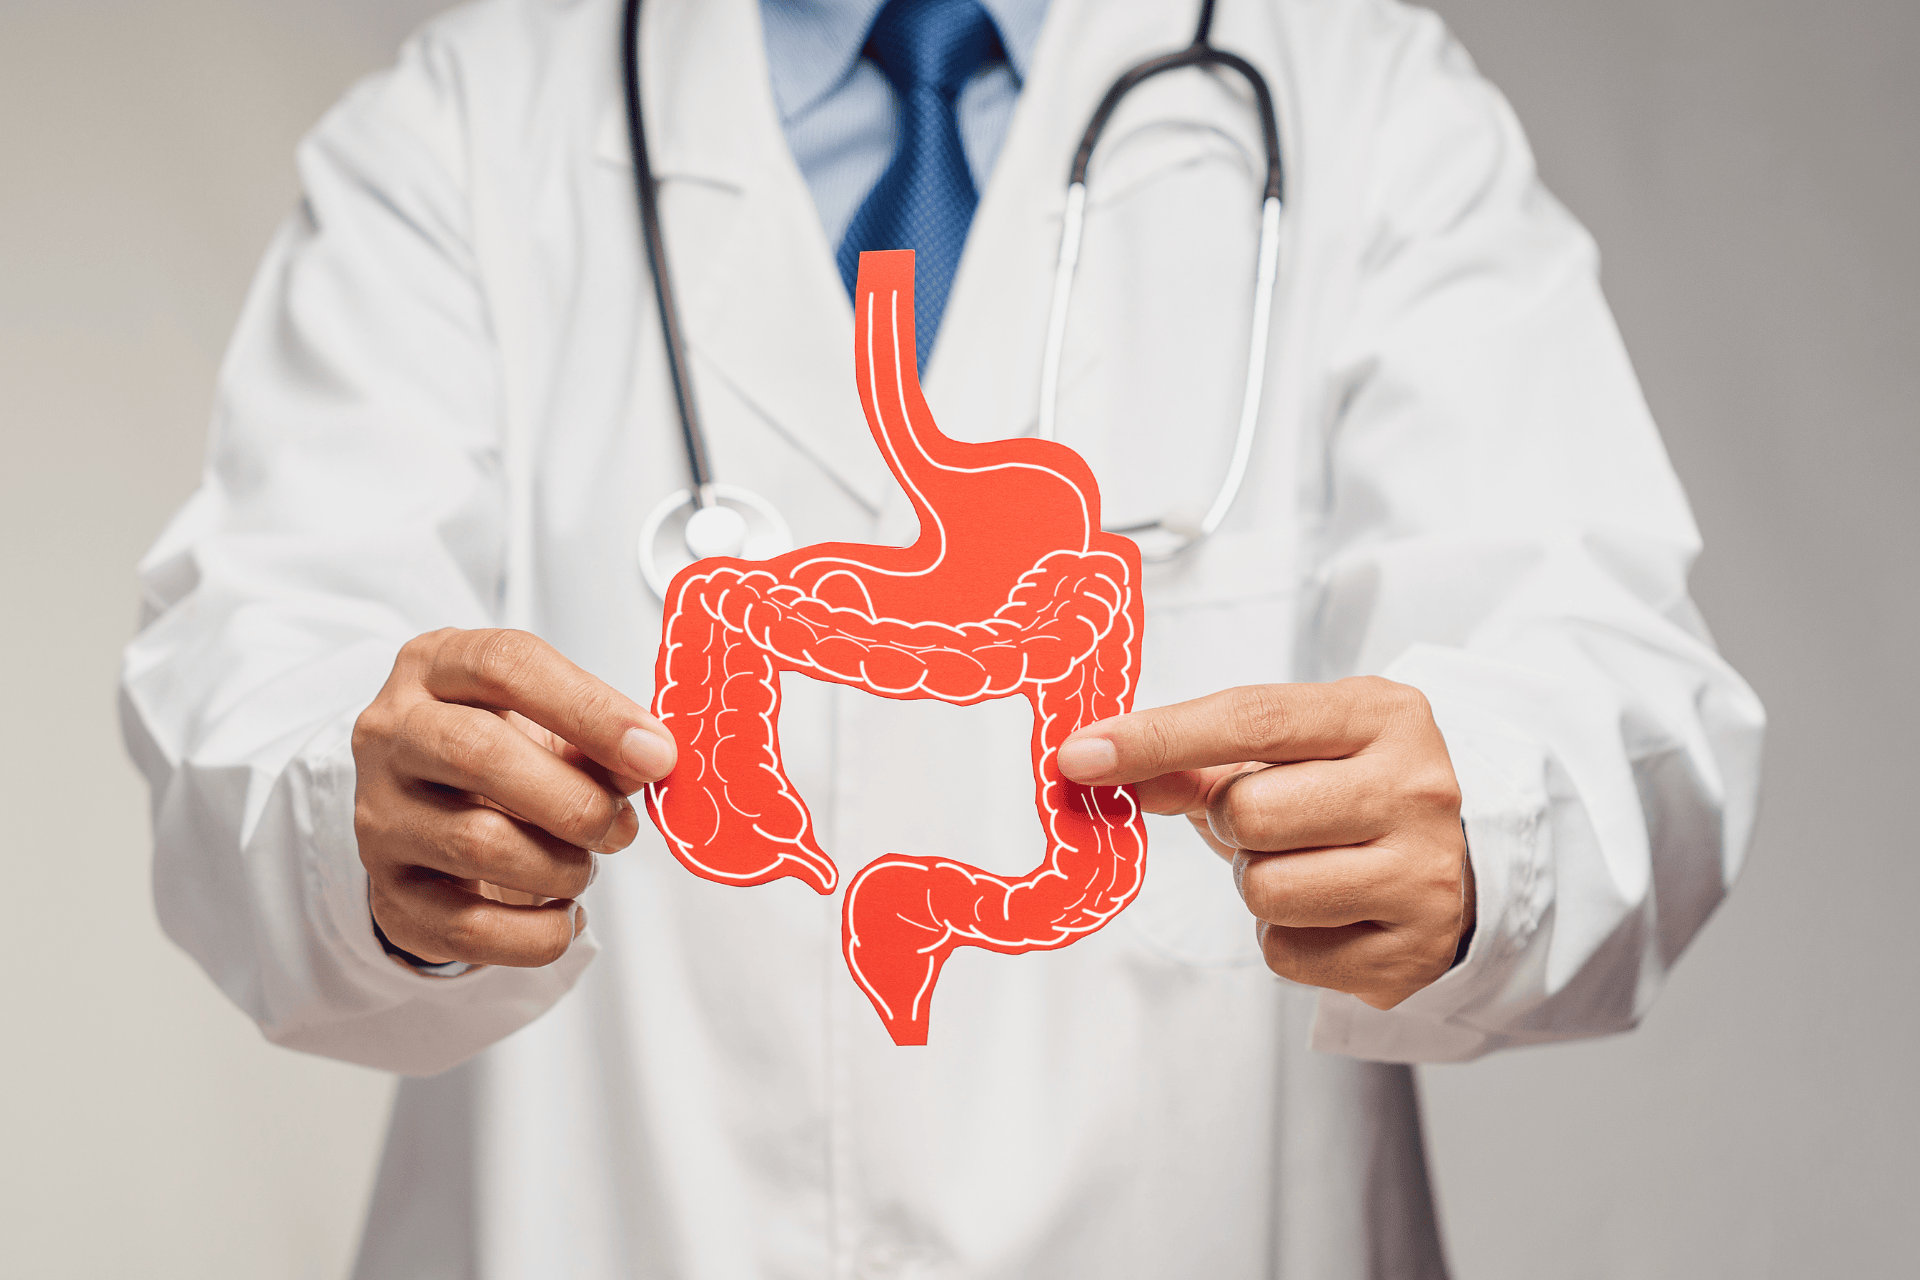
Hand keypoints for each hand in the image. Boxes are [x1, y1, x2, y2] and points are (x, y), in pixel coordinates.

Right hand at [351, 628, 676, 967]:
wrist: (432, 816)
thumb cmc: (502, 752)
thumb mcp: (548, 724)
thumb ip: (597, 739)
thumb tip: (649, 761)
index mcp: (435, 666)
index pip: (506, 665)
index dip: (591, 710)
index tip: (656, 754)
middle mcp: (391, 734)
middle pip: (478, 753)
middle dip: (574, 799)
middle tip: (622, 828)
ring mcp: (379, 815)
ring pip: (476, 844)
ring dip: (560, 866)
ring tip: (584, 866)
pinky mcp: (389, 893)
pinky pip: (467, 927)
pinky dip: (537, 933)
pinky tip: (562, 916)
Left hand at [1057, 677, 1470, 1008]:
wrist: (1464, 860)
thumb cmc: (1356, 790)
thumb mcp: (1299, 749)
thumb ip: (1200, 757)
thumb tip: (1098, 764)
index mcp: (1383, 716)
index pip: (1250, 720)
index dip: (1155, 738)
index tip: (1081, 755)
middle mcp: (1415, 789)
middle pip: (1249, 812)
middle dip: (1232, 823)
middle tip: (1268, 822)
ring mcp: (1422, 875)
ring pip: (1264, 889)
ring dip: (1258, 882)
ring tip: (1303, 864)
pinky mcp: (1411, 951)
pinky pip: (1284, 953)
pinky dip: (1285, 936)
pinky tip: (1328, 910)